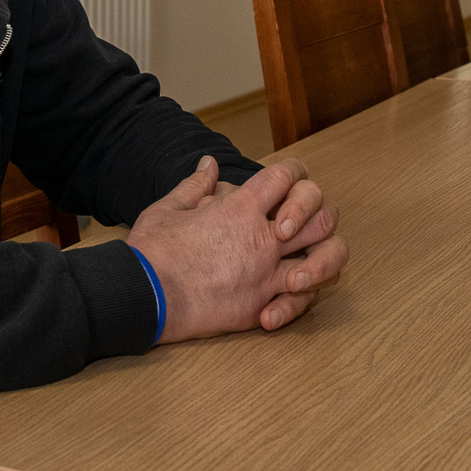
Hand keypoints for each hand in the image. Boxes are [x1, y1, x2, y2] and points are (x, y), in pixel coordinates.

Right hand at [126, 156, 346, 341]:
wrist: (145, 296)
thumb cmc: (152, 251)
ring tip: (305, 262)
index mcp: (240, 208)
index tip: (285, 181)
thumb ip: (195, 185)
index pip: (286, 175)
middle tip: (296, 224)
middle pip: (321, 215)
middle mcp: (263, 239)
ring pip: (325, 260)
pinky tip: (282, 297)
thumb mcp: (168, 208)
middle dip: (317, 213)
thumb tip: (209, 164)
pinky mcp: (261, 306)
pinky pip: (301, 301)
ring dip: (325, 258)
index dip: (292, 173)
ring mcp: (267, 274)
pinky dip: (299, 299)